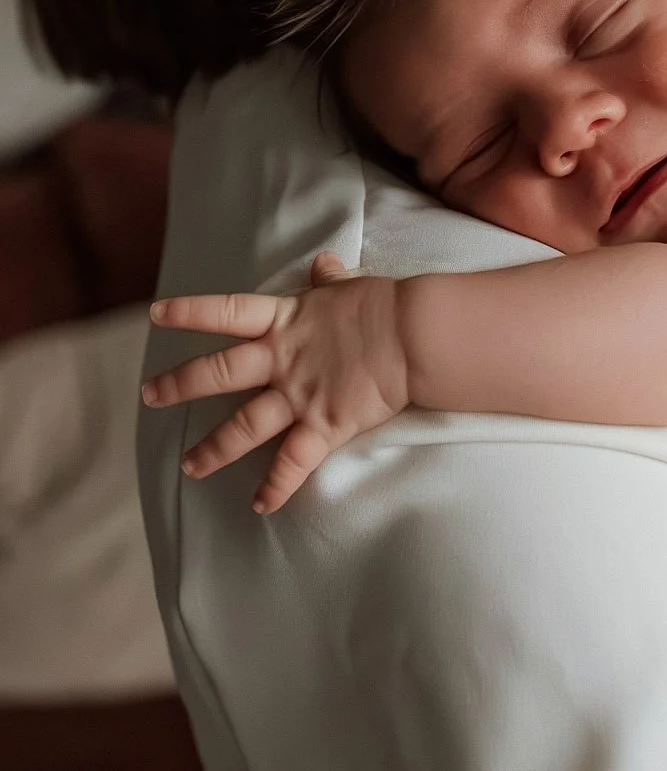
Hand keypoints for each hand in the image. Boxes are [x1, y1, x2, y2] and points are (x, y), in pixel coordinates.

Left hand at [143, 252, 410, 512]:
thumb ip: (330, 281)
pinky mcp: (324, 426)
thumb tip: (324, 264)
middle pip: (218, 373)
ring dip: (213, 450)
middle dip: (179, 386)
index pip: (225, 313)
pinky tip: (260, 506)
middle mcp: (281, 360)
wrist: (413, 334)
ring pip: (243, 427)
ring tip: (190, 467)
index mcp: (285, 320)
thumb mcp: (350, 287)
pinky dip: (276, 487)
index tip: (155, 315)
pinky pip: (293, 463)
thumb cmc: (386, 306)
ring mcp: (299, 395)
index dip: (188, 312)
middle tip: (150, 396)